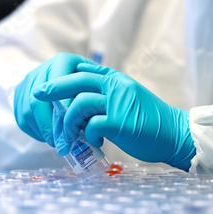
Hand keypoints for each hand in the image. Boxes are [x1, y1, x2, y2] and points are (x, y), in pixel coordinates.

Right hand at [13, 53, 92, 146]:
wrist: (75, 77)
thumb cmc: (90, 85)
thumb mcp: (96, 86)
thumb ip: (91, 97)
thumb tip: (84, 122)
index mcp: (63, 61)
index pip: (57, 87)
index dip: (62, 110)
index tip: (71, 130)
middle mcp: (42, 68)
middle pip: (38, 101)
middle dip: (51, 126)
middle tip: (63, 144)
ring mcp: (28, 81)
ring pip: (28, 111)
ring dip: (42, 131)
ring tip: (57, 143)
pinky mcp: (19, 94)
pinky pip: (22, 118)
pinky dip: (35, 131)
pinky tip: (48, 137)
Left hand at [33, 63, 194, 170]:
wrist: (175, 134)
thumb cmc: (150, 122)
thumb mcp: (128, 100)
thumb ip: (108, 95)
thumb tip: (85, 100)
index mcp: (117, 80)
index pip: (84, 71)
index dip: (63, 77)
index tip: (47, 84)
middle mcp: (116, 86)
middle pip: (76, 80)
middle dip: (54, 88)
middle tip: (38, 95)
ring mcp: (118, 103)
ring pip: (79, 103)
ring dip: (69, 122)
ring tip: (70, 135)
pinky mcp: (119, 122)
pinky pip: (91, 125)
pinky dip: (87, 135)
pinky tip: (94, 142)